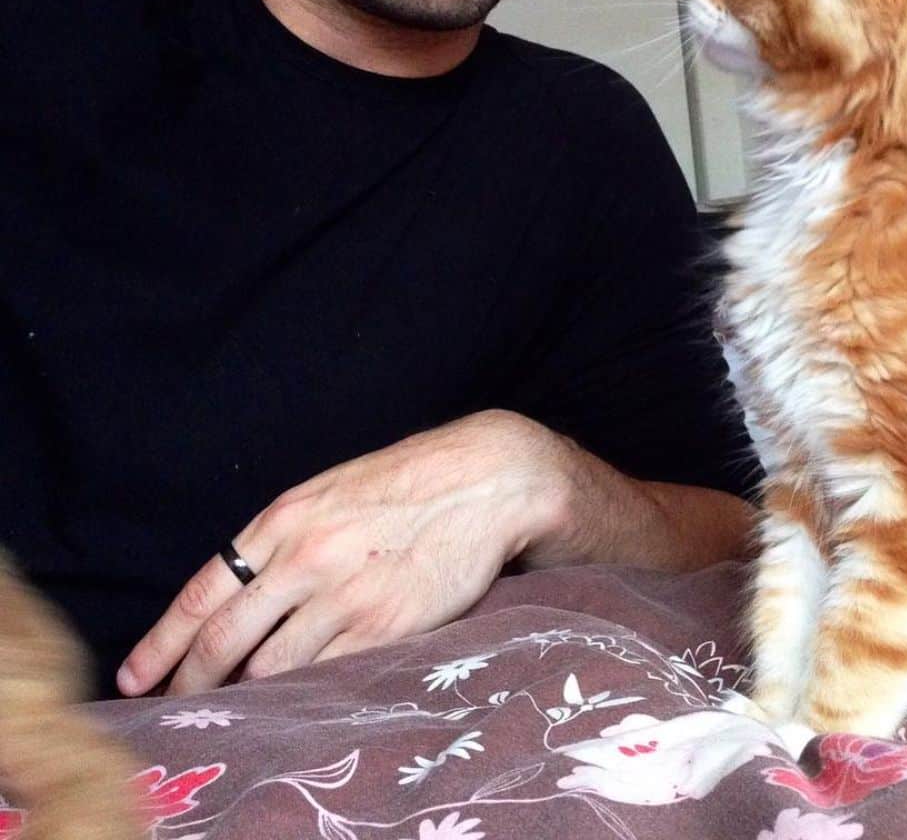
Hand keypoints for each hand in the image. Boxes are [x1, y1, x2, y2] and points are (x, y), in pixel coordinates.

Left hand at [116, 410, 565, 696]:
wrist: (485, 480)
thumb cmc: (407, 482)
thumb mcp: (330, 492)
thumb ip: (283, 537)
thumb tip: (241, 594)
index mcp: (285, 519)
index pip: (203, 592)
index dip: (161, 643)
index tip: (135, 678)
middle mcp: (305, 558)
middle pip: (224, 641)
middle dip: (190, 685)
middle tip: (173, 711)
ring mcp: (345, 596)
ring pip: (271, 668)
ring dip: (245, 696)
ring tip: (234, 712)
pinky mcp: (387, 626)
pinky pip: (328, 676)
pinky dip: (303, 695)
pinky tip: (295, 704)